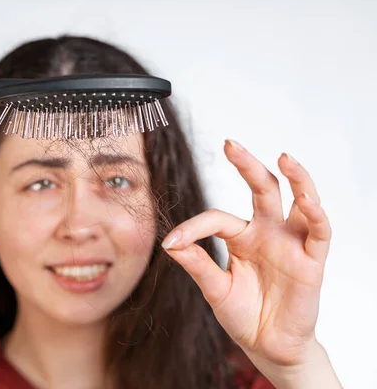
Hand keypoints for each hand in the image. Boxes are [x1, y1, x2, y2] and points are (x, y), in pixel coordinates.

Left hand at [162, 139, 331, 368]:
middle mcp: (266, 232)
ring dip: (296, 178)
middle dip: (247, 164)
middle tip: (230, 144)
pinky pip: (318, 232)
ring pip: (297, 200)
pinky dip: (315, 215)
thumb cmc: (243, 315)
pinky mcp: (311, 260)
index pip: (217, 218)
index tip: (171, 243)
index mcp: (241, 237)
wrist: (268, 346)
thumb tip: (170, 244)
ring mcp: (290, 242)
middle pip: (262, 188)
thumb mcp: (215, 290)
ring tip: (284, 158)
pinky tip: (307, 201)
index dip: (193, 227)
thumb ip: (198, 266)